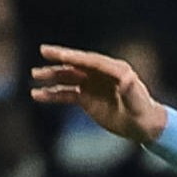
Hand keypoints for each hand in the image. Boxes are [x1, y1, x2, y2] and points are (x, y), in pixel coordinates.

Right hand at [29, 45, 168, 143]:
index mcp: (115, 70)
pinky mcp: (85, 97)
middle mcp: (101, 74)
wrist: (141, 126)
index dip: (77, 58)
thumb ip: (130, 90)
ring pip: (68, 77)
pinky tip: (37, 95)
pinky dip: (52, 94)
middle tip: (43, 51)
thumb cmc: (142, 112)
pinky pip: (66, 94)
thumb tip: (127, 79)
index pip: (92, 61)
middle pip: (78, 64)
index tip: (61, 55)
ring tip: (34, 75)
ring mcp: (92, 84)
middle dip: (60, 58)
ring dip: (52, 76)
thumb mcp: (137, 102)